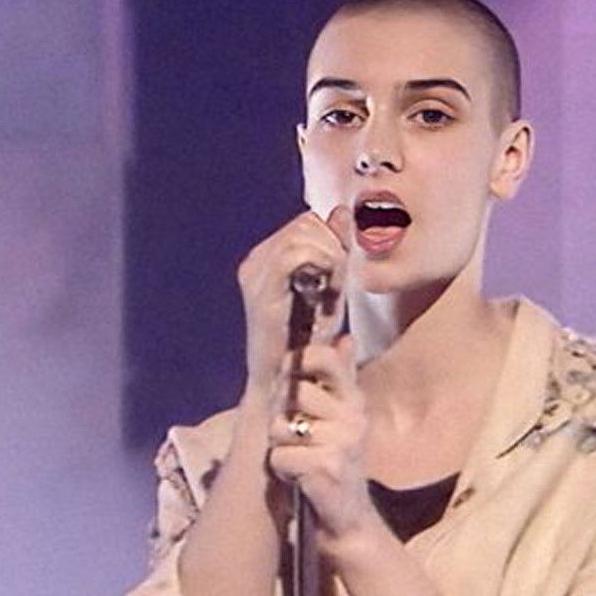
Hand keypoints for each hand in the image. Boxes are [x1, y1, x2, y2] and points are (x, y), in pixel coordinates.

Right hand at [237, 207, 350, 398]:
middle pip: (306, 221)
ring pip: (303, 232)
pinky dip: (322, 266)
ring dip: (331, 258)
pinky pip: (296, 253)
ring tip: (332, 291)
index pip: (307, 220)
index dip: (333, 240)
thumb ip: (335, 249)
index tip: (339, 275)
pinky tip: (328, 291)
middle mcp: (255, 262)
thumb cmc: (310, 342)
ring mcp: (254, 275)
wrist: (288, 384)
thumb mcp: (332, 287)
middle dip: (333, 247)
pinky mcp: (260, 291)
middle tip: (337, 285)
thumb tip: (341, 210)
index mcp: (267, 258)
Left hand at [267, 336, 378, 543]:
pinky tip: (297, 478)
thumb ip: (343, 376)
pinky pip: (281, 456)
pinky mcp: (326, 469)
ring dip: (281, 445)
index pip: (327, 359)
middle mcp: (354, 418)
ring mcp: (343, 444)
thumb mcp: (345, 417)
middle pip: (295, 393)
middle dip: (283, 415)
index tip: (289, 373)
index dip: (300, 360)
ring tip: (299, 459)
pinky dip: (281, 469)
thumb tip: (346, 337)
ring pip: (282, 427)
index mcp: (355, 400)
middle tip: (295, 435)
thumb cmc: (338, 463)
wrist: (349, 520)